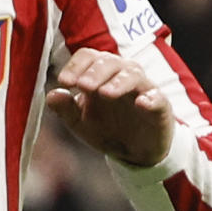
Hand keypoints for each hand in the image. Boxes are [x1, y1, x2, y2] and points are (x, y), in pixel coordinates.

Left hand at [46, 49, 173, 166]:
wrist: (135, 153)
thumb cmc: (107, 129)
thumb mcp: (80, 123)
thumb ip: (65, 109)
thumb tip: (51, 94)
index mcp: (100, 75)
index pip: (88, 57)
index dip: (76, 65)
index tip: (65, 82)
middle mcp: (122, 75)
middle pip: (110, 61)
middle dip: (94, 72)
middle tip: (83, 86)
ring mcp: (143, 89)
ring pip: (133, 73)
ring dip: (118, 81)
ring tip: (105, 93)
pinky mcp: (160, 107)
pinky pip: (158, 97)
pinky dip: (150, 98)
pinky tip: (141, 103)